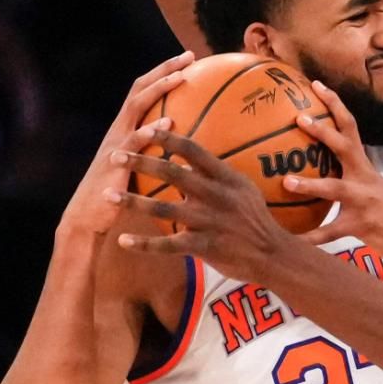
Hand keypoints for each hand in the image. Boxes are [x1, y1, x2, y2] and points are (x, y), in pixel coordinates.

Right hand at [56, 50, 193, 243]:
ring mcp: (116, 144)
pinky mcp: (114, 164)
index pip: (145, 92)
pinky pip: (133, 143)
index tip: (189, 60)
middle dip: (164, 70)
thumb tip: (189, 153)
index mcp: (126, 129)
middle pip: (141, 90)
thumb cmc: (119, 196)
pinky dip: (149, 132)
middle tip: (188, 57)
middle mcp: (119, 130)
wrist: (89, 219)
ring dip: (158, 90)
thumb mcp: (139, 170)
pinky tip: (167, 125)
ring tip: (180, 79)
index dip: (164, 73)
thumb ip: (157, 157)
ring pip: (136, 108)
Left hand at [108, 126, 305, 285]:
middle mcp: (216, 196)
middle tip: (115, 155)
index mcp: (226, 178)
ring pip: (163, 208)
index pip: (193, 150)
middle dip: (140, 161)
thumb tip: (193, 155)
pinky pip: (168, 245)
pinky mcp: (204, 247)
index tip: (146, 128)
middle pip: (172, 172)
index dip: (168, 137)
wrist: (274, 255)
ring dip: (132, 200)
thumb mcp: (244, 189)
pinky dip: (144, 244)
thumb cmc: (256, 220)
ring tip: (108, 194)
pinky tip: (123, 240)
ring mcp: (209, 222)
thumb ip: (218, 173)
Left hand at [285, 82, 382, 256]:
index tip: (315, 85)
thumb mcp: (369, 188)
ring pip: (335, 188)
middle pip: (344, 145)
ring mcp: (363, 201)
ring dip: (310, 185)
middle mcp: (364, 177)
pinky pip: (331, 232)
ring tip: (286, 182)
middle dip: (322, 130)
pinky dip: (310, 237)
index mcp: (363, 166)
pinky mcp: (361, 226)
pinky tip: (291, 241)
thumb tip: (315, 171)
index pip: (349, 126)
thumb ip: (346, 178)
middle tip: (298, 118)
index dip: (334, 104)